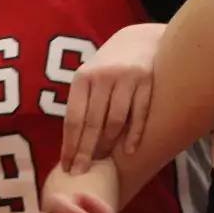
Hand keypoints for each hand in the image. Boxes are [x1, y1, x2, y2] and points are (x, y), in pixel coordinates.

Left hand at [61, 23, 163, 172]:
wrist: (139, 40)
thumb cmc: (108, 67)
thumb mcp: (89, 77)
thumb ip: (82, 104)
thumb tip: (71, 146)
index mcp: (82, 77)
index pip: (74, 117)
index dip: (70, 145)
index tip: (67, 166)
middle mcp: (103, 76)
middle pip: (92, 122)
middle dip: (85, 151)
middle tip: (81, 172)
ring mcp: (126, 78)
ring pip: (115, 120)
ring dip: (108, 144)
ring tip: (102, 161)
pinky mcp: (147, 80)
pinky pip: (139, 114)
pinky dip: (134, 135)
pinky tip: (128, 151)